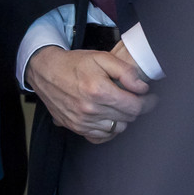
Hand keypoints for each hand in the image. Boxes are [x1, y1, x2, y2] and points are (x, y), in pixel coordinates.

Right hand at [25, 45, 156, 142]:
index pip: (135, 106)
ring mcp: (82, 121)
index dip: (147, 102)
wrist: (45, 71)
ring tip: (117, 105)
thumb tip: (142, 88)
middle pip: (128, 118)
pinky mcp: (76, 127)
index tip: (149, 97)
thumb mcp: (101, 57)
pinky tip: (107, 117)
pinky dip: (108, 129)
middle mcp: (90, 109)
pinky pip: (102, 137)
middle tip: (131, 98)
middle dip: (134, 108)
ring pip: (117, 129)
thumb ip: (125, 71)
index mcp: (99, 91)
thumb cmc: (73, 64)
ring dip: (122, 118)